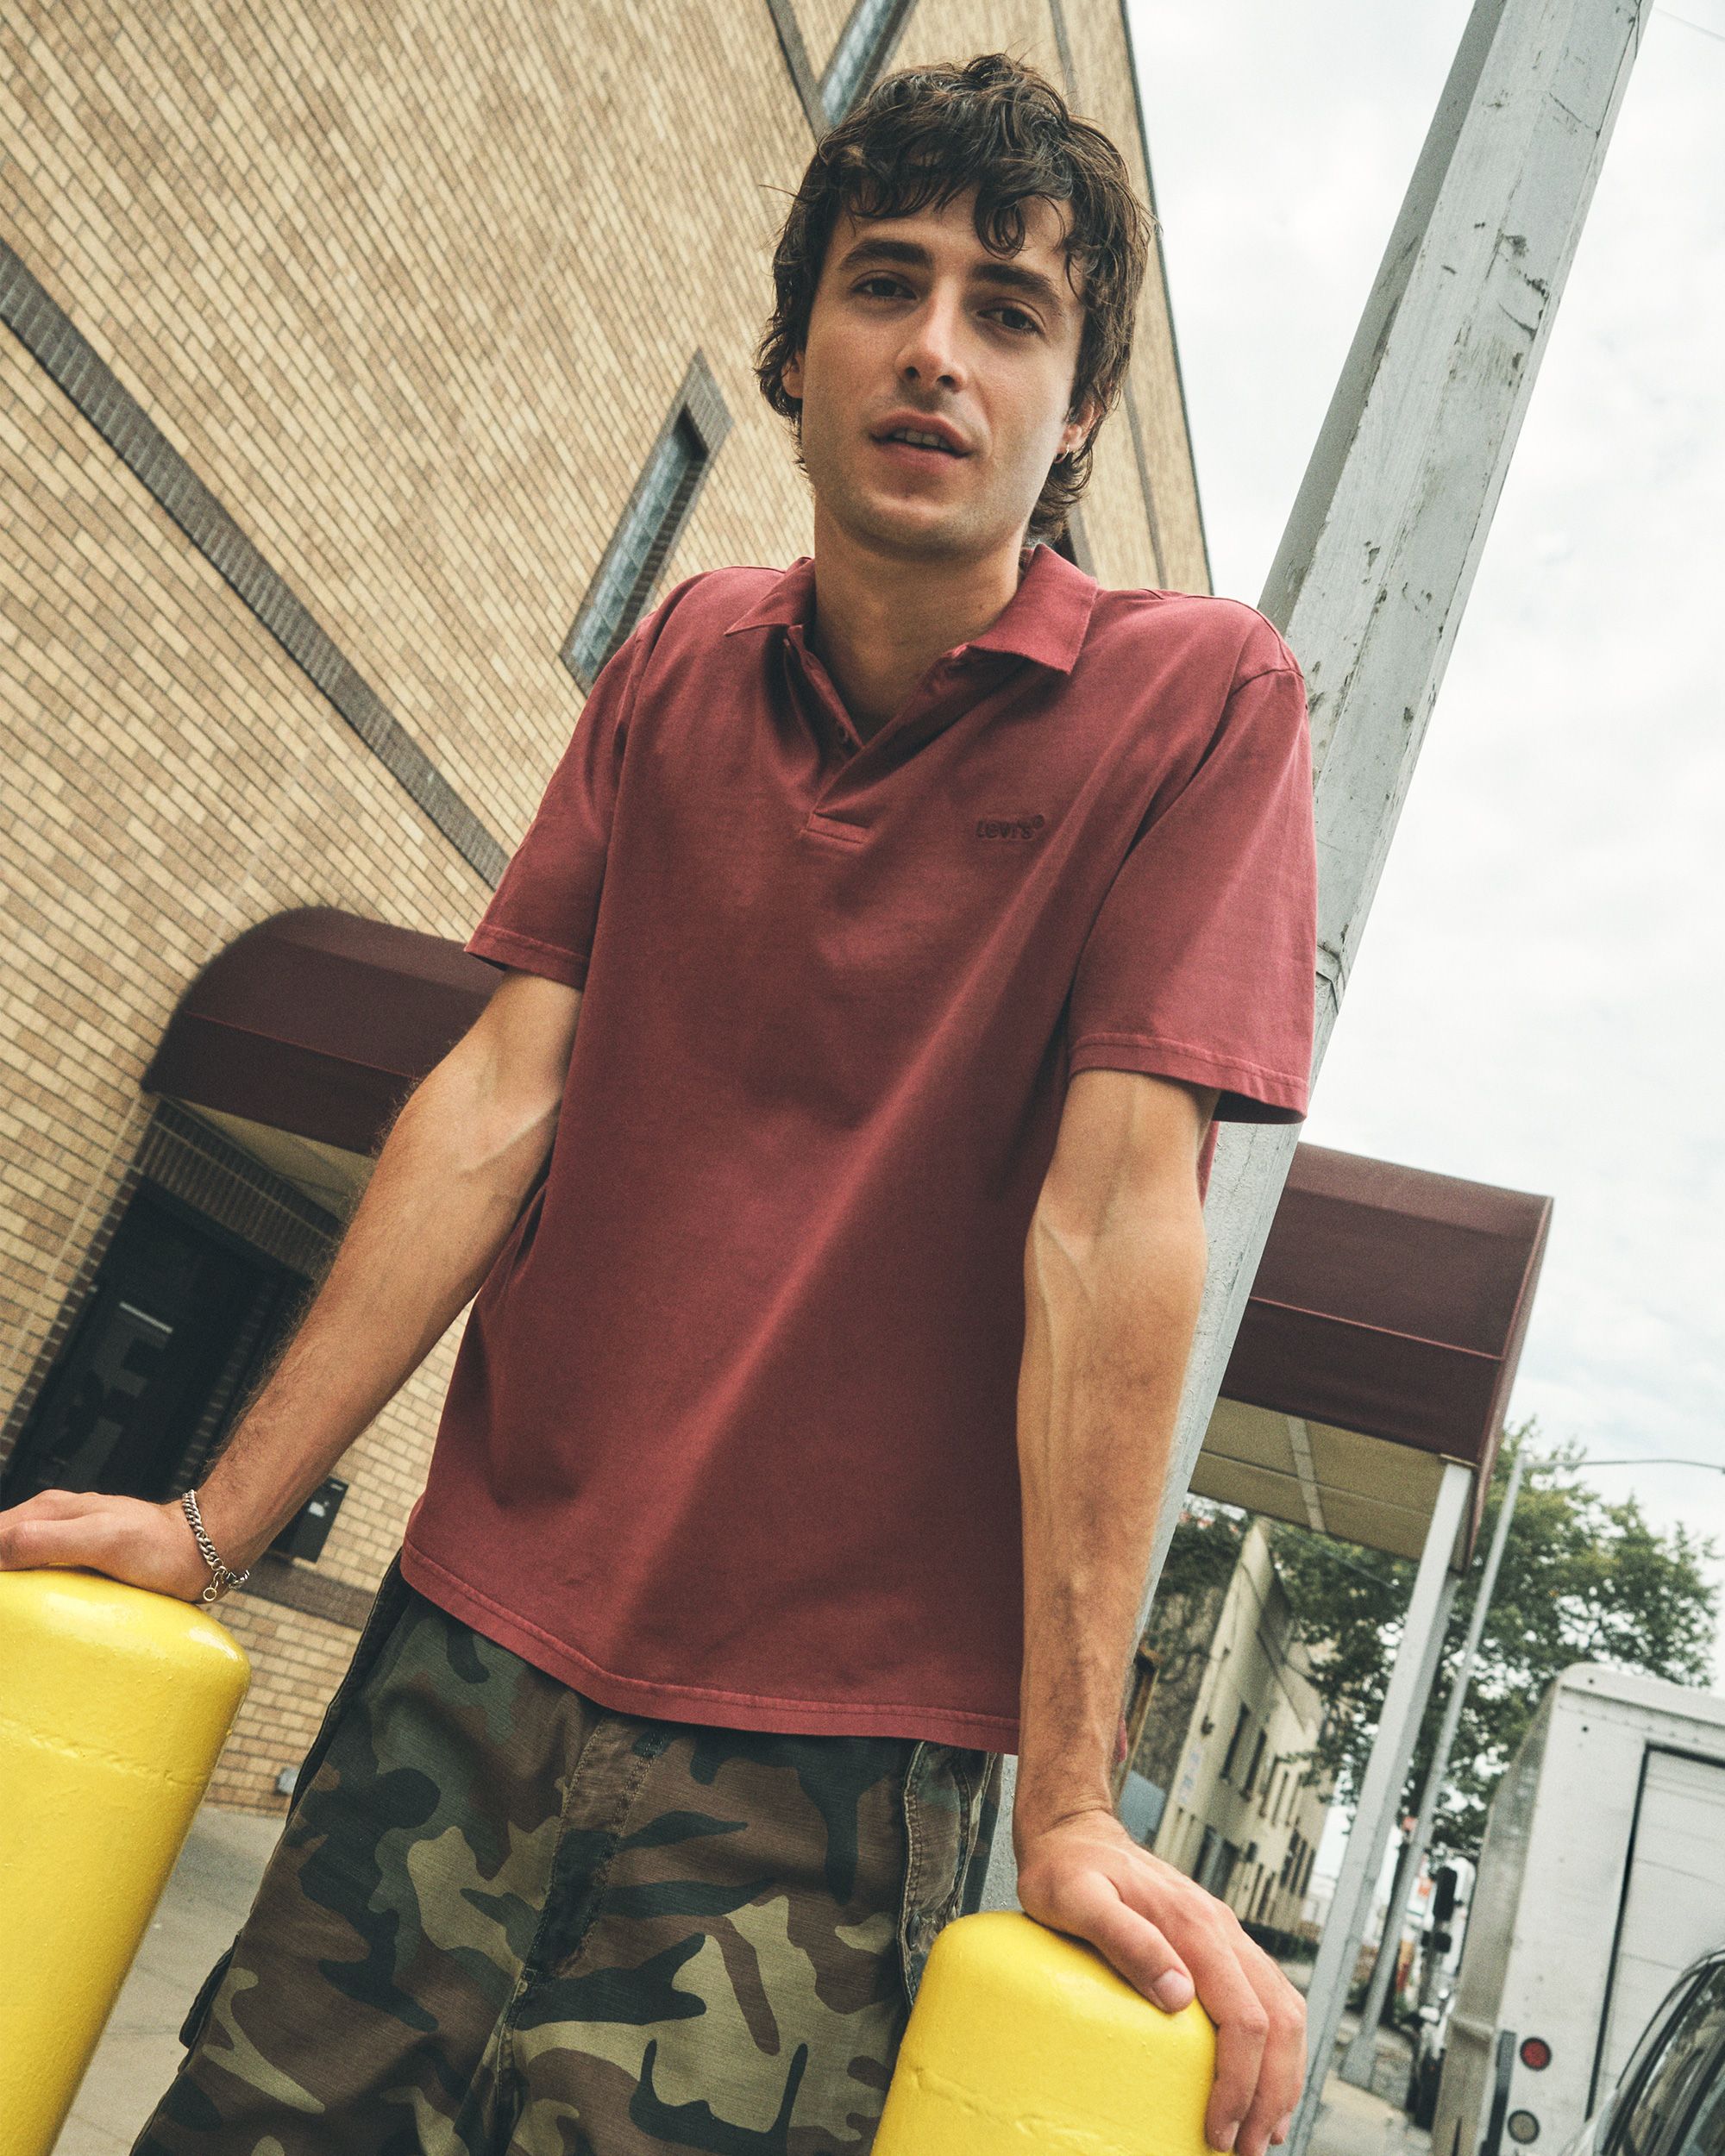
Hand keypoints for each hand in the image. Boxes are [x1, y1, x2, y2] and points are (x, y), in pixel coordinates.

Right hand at [0, 1488, 213, 1601]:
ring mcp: (65, 1538)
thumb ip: (43, 1541)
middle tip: (7, 1608)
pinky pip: (40, 1572)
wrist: (201, 1550)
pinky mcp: (80, 1559)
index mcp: (46, 1510)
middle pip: (2, 1544)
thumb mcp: (98, 1540)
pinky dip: (29, 1588)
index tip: (2, 1598)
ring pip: (17, 1559)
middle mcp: (51, 1520)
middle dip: (1, 1569)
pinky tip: (32, 1607)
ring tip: (12, 1610)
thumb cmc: (157, 1546)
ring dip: (11, 1582)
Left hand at [1014, 1806, 1305, 2155]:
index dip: (1240, 2082)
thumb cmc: (1066, 1868)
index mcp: (1194, 1925)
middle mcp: (1221, 1929)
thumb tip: (1178, 1996)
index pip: (1244, 2017)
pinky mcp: (1217, 1943)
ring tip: (1261, 2130)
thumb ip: (1125, 1940)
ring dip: (1282, 2074)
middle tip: (1245, 2150)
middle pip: (1279, 2020)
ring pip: (1284, 2009)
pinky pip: (1266, 1997)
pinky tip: (1257, 2078)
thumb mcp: (1076, 1899)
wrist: (1073, 1830)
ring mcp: (1224, 1934)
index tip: (1218, 2130)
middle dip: (1271, 2093)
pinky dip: (1275, 2046)